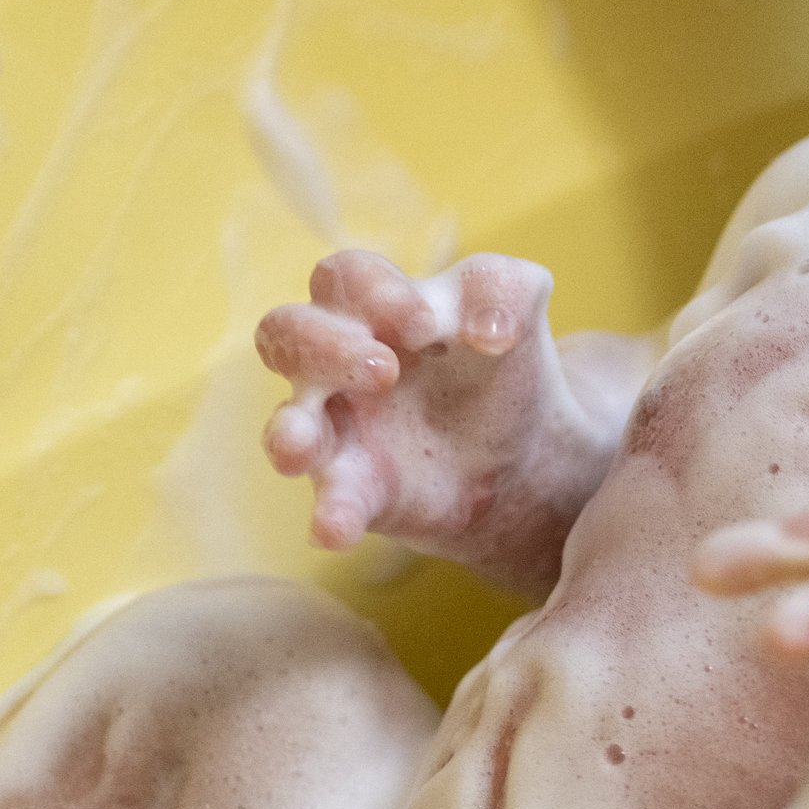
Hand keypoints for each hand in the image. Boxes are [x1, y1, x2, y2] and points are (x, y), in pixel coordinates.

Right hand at [255, 250, 587, 568]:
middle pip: (287, 336)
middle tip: (384, 369)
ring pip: (286, 426)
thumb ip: (504, 292)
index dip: (374, 292)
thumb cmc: (498, 361)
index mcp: (371, 304)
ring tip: (300, 446)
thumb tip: (490, 332)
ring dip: (289, 434)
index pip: (343, 278)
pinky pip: (330, 502)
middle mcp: (336, 364)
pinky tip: (334, 530)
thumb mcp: (515, 305)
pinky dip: (330, 515)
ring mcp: (336, 431)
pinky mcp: (356, 491)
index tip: (426, 322)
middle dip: (326, 348)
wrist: (522, 451)